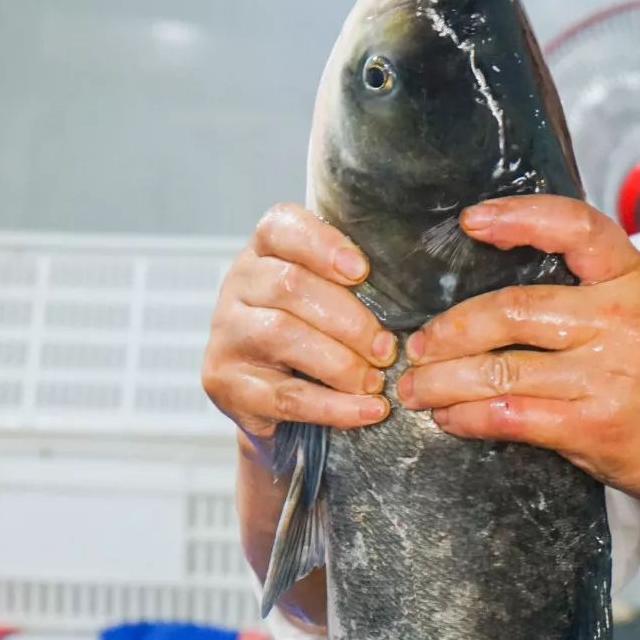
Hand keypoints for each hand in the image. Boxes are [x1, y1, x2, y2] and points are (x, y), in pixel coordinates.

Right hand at [202, 202, 394, 465]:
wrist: (267, 401)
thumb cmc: (311, 336)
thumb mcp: (326, 298)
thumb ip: (353, 283)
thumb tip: (413, 287)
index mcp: (263, 252)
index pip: (281, 227)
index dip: (323, 245)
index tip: (362, 271)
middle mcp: (237, 286)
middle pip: (289, 286)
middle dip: (350, 321)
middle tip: (388, 349)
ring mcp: (226, 335)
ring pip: (283, 337)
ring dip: (342, 363)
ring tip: (377, 381)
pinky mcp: (227, 384)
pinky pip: (287, 396)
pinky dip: (335, 406)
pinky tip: (369, 411)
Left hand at [395, 195, 639, 513]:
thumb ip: (586, 288)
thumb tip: (492, 283)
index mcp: (634, 278)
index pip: (575, 227)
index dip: (519, 217)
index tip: (471, 221)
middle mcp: (621, 320)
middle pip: (512, 310)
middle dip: (450, 331)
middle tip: (416, 345)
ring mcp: (607, 375)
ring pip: (499, 371)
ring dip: (442, 382)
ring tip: (415, 388)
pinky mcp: (591, 426)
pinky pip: (509, 417)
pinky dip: (467, 418)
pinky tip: (448, 418)